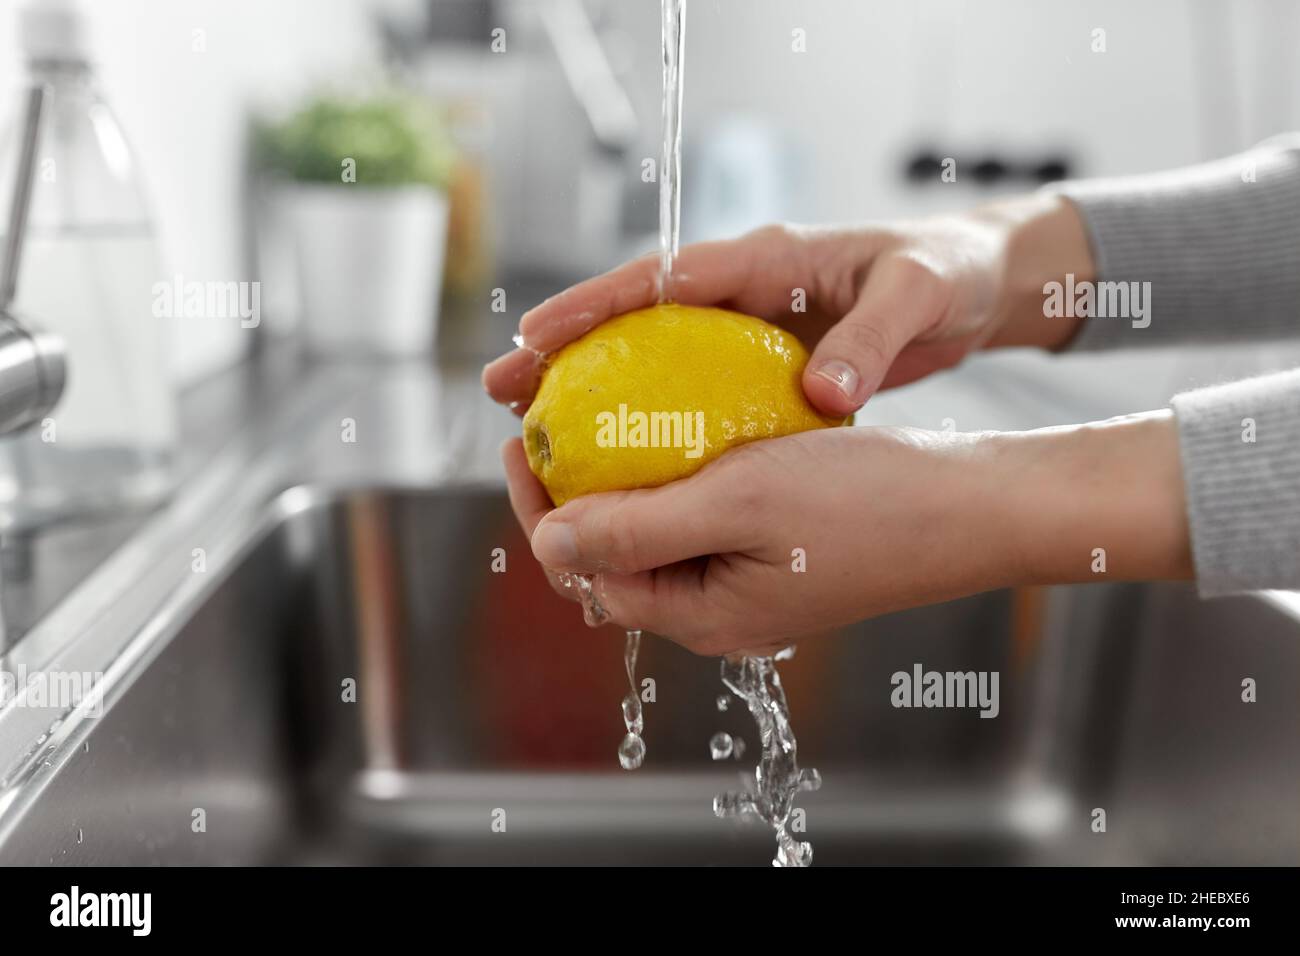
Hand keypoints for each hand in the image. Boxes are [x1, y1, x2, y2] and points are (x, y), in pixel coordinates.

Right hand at [484, 193, 1094, 419]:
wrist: (973, 284)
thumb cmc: (945, 273)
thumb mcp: (918, 296)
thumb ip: (870, 342)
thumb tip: (821, 394)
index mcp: (764, 257)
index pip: (663, 276)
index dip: (595, 304)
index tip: (534, 336)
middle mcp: (739, 289)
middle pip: (632, 319)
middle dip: (563, 350)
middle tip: (498, 392)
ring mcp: (743, 328)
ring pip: (649, 359)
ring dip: (591, 391)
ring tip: (533, 433)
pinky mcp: (757, 363)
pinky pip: (688, 392)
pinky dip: (649, 421)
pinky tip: (622, 464)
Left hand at [502, 412, 1191, 655]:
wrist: (972, 506)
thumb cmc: (867, 501)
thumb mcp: (740, 503)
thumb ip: (637, 528)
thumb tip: (546, 540)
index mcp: (700, 615)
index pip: (586, 569)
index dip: (539, 506)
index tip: (522, 437)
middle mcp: (717, 610)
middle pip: (614, 554)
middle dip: (572, 491)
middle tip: (550, 419)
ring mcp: (748, 583)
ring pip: (657, 532)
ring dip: (622, 478)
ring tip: (600, 415)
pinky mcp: (777, 552)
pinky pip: (704, 515)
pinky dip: (676, 473)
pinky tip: (672, 424)